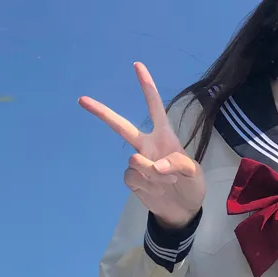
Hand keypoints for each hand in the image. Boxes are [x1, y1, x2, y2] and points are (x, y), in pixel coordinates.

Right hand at [79, 63, 204, 227]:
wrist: (184, 211)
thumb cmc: (192, 186)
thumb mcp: (195, 174)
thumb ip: (178, 164)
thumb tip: (156, 166)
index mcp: (164, 137)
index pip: (155, 108)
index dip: (147, 88)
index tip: (137, 65)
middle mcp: (147, 146)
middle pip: (122, 126)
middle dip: (103, 113)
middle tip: (82, 100)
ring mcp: (138, 164)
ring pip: (135, 161)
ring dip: (152, 174)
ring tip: (168, 182)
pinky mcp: (133, 181)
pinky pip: (133, 177)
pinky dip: (147, 185)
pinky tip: (158, 190)